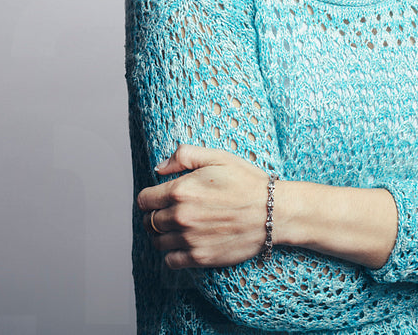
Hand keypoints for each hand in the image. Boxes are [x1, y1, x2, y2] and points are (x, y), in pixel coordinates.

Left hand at [136, 144, 271, 268]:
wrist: (273, 212)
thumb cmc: (247, 182)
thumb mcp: (217, 157)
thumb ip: (184, 156)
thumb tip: (158, 168)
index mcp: (181, 190)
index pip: (144, 200)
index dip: (149, 199)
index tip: (157, 200)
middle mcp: (181, 216)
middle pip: (149, 221)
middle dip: (154, 217)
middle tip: (166, 214)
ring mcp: (190, 239)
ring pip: (157, 242)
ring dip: (161, 236)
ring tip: (173, 230)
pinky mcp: (201, 257)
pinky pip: (171, 261)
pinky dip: (172, 255)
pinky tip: (182, 246)